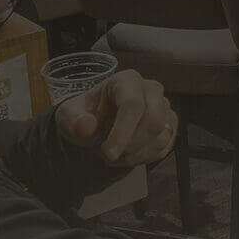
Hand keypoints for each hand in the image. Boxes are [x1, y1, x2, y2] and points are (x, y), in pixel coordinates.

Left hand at [56, 70, 176, 166]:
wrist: (95, 123)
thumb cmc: (85, 114)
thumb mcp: (69, 115)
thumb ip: (74, 120)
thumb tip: (85, 126)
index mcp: (126, 81)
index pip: (133, 104)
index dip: (123, 131)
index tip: (109, 153)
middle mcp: (150, 90)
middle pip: (154, 119)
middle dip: (132, 145)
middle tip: (110, 155)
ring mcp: (163, 107)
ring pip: (161, 136)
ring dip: (135, 154)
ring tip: (114, 154)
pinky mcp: (169, 125)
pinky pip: (164, 147)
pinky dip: (144, 157)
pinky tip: (127, 155)